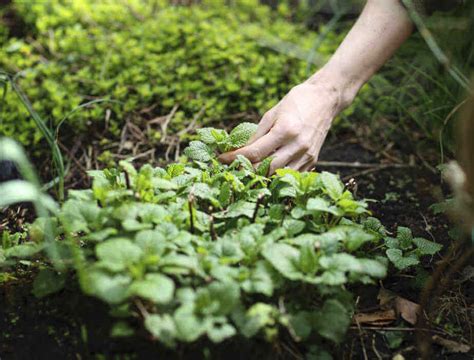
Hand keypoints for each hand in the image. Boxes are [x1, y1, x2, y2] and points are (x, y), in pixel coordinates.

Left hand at [219, 79, 348, 173]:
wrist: (326, 100)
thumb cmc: (296, 102)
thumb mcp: (272, 113)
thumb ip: (256, 135)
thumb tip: (238, 150)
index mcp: (285, 130)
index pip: (254, 152)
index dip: (234, 158)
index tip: (221, 158)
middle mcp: (297, 145)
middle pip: (265, 168)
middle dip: (245, 169)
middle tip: (232, 167)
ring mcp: (306, 155)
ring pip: (278, 175)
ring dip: (260, 175)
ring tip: (246, 170)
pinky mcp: (312, 160)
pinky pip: (290, 174)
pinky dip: (276, 175)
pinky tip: (266, 170)